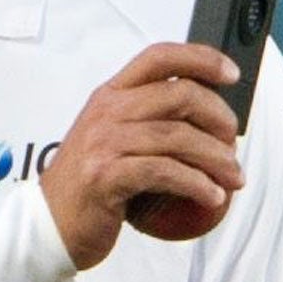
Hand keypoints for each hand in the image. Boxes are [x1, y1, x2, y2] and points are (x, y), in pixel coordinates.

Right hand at [39, 44, 243, 269]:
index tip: (230, 74)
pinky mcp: (106, 177)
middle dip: (220, 117)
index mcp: (109, 96)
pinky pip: (165, 172)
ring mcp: (104, 143)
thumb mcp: (111, 139)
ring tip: (232, 177)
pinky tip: (211, 196)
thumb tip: (207, 118)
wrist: (49, 224)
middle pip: (179, 94)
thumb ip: (146, 122)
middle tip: (232, 142)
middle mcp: (106, 112)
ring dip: (217, 158)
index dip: (200, 58)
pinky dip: (197, 184)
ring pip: (179, 136)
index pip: (158, 57)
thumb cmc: (87, 185)